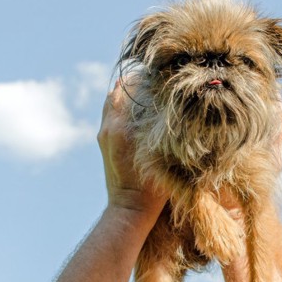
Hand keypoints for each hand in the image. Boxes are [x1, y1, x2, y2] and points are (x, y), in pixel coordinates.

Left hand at [97, 81, 166, 213]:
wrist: (129, 208)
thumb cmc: (153, 187)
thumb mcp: (166, 157)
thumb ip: (168, 130)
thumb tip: (179, 104)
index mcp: (125, 128)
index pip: (134, 88)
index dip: (150, 77)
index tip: (165, 73)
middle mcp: (111, 127)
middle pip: (122, 89)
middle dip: (139, 80)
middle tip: (159, 76)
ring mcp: (104, 132)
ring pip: (113, 98)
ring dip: (129, 90)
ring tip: (147, 85)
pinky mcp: (103, 138)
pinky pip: (110, 110)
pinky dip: (122, 102)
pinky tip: (137, 103)